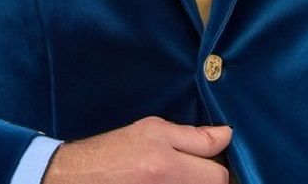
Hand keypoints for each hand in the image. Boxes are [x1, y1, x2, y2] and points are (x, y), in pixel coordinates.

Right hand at [42, 115, 232, 182]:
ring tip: (176, 175)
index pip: (218, 177)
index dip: (217, 166)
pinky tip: (166, 183)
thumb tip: (227, 135)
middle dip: (206, 178)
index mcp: (167, 166)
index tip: (209, 159)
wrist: (81, 178)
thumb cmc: (117, 149)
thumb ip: (193, 136)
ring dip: (194, 183)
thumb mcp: (153, 129)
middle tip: (192, 167)